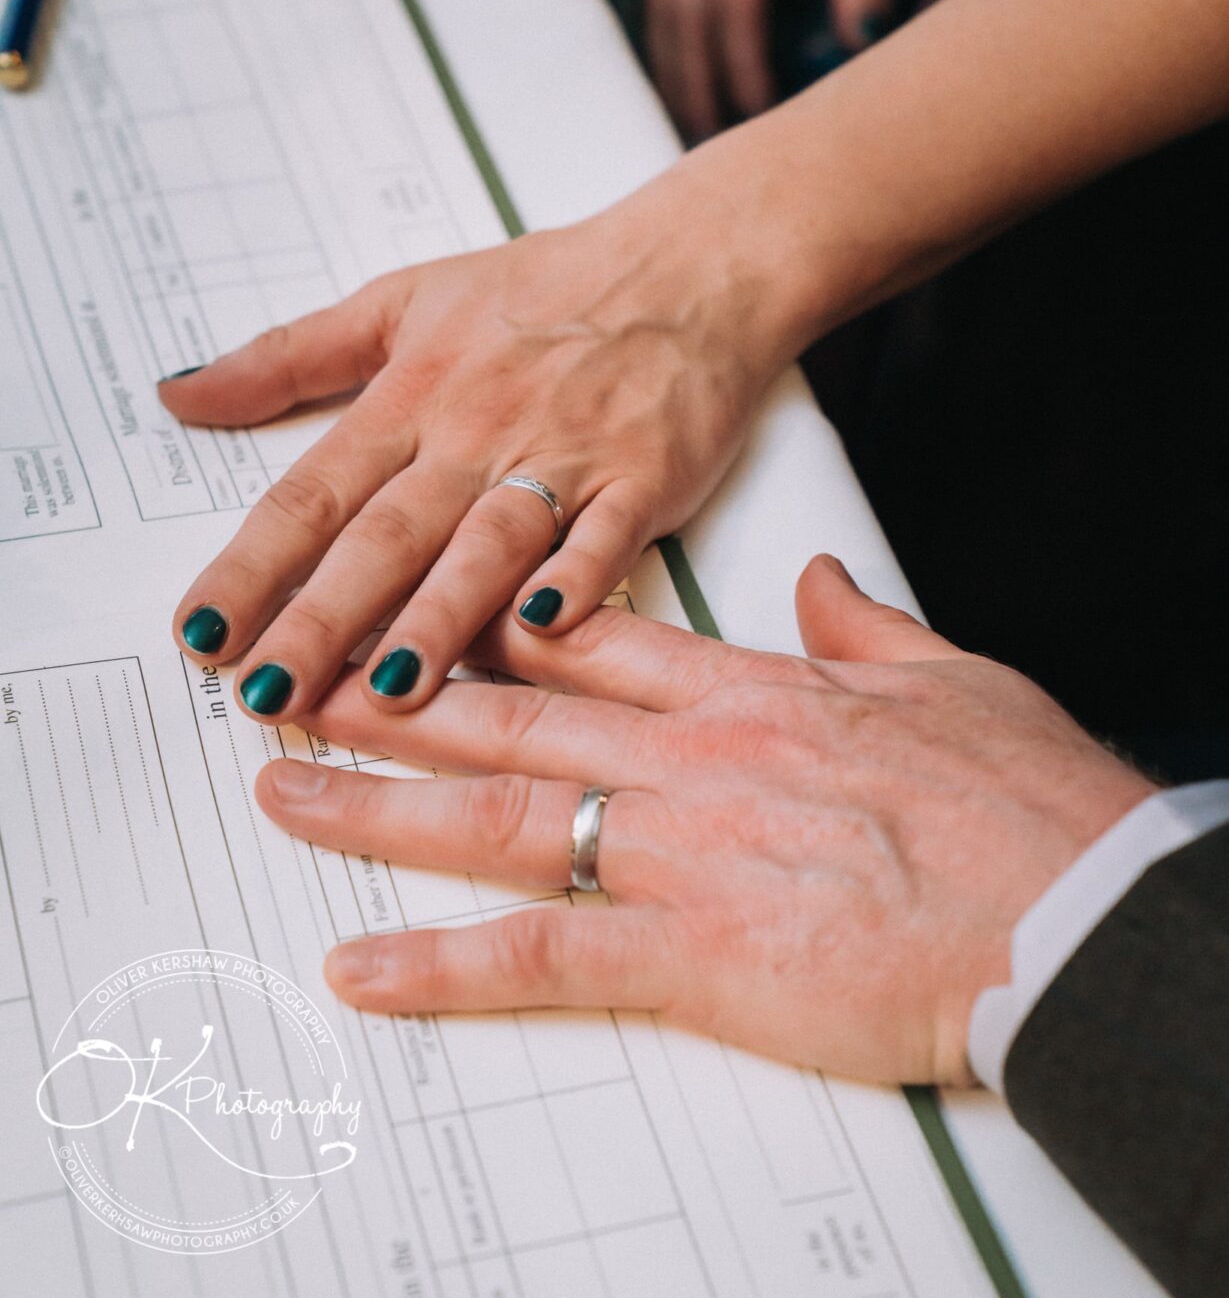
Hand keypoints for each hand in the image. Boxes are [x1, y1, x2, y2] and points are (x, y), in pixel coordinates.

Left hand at [163, 186, 788, 723]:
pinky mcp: (643, 479)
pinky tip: (545, 626)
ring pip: (488, 545)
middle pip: (387, 535)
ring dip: (437, 618)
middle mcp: (477, 431)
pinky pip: (606, 536)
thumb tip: (179, 395)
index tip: (200, 632)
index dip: (251, 564)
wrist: (689, 267)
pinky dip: (580, 578)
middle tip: (267, 691)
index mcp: (412, 395)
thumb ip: (288, 354)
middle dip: (323, 617)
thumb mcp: (402, 299)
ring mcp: (564, 457)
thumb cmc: (545, 290)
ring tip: (386, 691)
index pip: (314, 492)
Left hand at [255, 555, 1151, 1084]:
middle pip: (511, 716)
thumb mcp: (948, 676)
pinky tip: (363, 970)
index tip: (425, 615)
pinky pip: (542, 954)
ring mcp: (682, 848)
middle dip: (394, 695)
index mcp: (748, 691)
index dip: (493, 627)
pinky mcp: (694, 950)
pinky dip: (443, 966)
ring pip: (497, 814)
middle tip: (305, 678)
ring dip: (377, 805)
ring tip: (284, 790)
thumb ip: (862, 621)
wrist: (1072, 909)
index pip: (591, 642)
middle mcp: (692, 756)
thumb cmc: (1024, 802)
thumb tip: (822, 582)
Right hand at [648, 0, 935, 137]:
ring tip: (692, 127)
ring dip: (673, 68)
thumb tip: (857, 45)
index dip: (742, 61)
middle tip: (715, 146)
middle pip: (686, 6)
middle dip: (697, 80)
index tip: (759, 115)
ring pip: (663, 0)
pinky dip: (672, 40)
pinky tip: (685, 83)